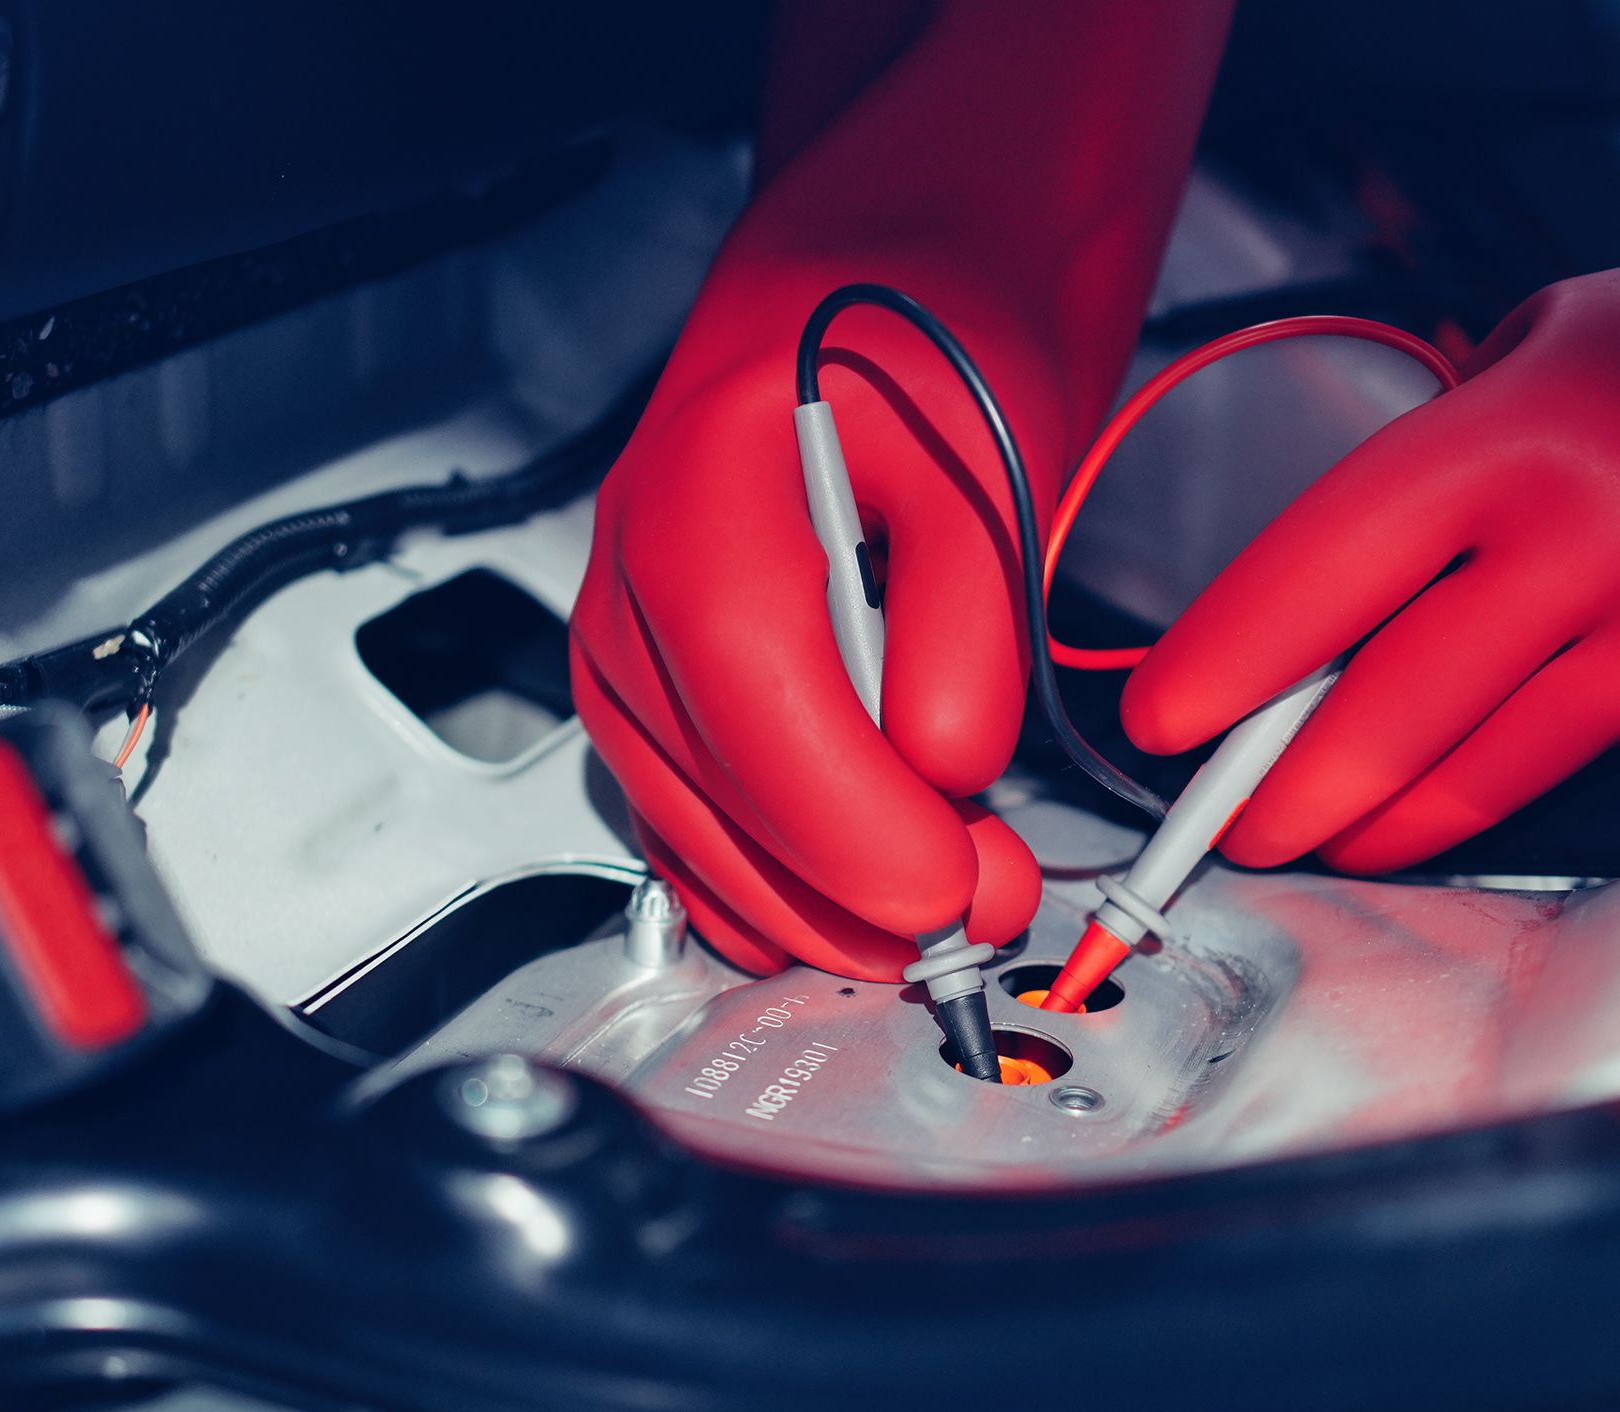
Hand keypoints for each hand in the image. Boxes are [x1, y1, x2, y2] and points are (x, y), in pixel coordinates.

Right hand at [565, 0, 1229, 977]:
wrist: (885, 274)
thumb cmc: (934, 334)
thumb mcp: (991, 447)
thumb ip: (967, 618)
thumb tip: (946, 771)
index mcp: (704, 491)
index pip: (751, 692)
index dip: (845, 818)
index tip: (947, 891)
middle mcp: (634, 569)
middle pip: (704, 777)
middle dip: (845, 884)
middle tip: (981, 918)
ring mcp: (629, 630)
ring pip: (682, 814)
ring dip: (803, 900)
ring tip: (932, 929)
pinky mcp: (656, 677)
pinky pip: (677, 810)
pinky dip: (751, 883)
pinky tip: (828, 922)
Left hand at [1123, 0, 1619, 876]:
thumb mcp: (1541, 352)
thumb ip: (1441, 478)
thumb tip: (1304, 648)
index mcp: (1523, 427)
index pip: (1327, 569)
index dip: (1227, 665)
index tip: (1158, 726)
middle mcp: (1612, 530)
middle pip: (1398, 712)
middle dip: (1289, 794)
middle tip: (1232, 834)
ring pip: (1508, 773)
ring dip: (1403, 824)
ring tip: (1342, 834)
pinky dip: (1573, 776)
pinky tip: (1540, 760)